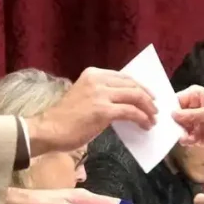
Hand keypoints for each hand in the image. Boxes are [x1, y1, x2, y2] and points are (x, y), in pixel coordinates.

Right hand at [26, 68, 156, 154]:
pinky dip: (142, 118)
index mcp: (93, 74)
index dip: (141, 86)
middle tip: (155, 109)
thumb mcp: (84, 96)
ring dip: (148, 108)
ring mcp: (100, 94)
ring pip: (135, 96)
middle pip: (132, 85)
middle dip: (148, 97)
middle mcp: (97, 79)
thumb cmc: (64, 118)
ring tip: (152, 118)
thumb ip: (102, 93)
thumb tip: (124, 101)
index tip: (149, 96)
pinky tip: (145, 125)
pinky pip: (130, 112)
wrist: (49, 130)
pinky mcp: (103, 110)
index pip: (124, 77)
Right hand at [173, 86, 203, 160]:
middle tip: (166, 128)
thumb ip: (189, 115)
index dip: (169, 108)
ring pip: (179, 128)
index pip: (176, 100)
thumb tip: (172, 115)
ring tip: (180, 135)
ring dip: (178, 132)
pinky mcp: (197, 137)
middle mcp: (192, 108)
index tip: (162, 115)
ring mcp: (194, 123)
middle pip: (175, 115)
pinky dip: (185, 140)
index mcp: (195, 96)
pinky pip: (186, 138)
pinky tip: (188, 141)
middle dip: (171, 122)